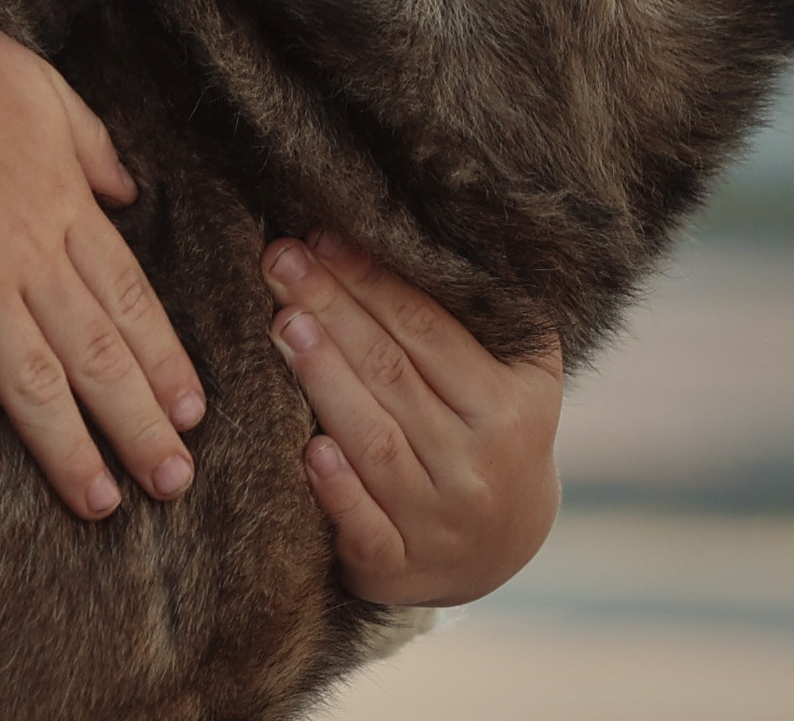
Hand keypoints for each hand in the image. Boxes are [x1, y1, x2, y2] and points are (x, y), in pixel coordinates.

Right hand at [0, 21, 206, 519]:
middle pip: (96, 351)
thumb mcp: (47, 88)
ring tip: (101, 503)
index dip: (164, 360)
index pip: (130, 298)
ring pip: (32, 378)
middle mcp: (28, 253)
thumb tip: (126, 192)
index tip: (192, 412)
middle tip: (172, 483)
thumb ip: (92, 145)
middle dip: (139, 422)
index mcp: (64, 205)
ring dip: (70, 446)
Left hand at [264, 231, 560, 604]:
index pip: (427, 329)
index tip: (319, 236)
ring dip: (323, 379)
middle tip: (280, 262)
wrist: (505, 544)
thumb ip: (478, 312)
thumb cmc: (489, 427)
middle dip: (330, 309)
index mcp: (514, 406)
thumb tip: (411, 223)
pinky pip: (364, 528)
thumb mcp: (513, 372)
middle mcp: (481, 467)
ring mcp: (440, 524)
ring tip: (281, 324)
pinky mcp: (399, 570)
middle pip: (391, 374)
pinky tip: (307, 449)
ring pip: (373, 442)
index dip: (370, 279)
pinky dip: (337, 491)